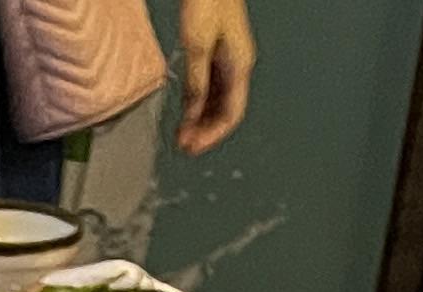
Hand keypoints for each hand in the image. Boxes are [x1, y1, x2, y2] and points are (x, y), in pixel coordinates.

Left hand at [175, 0, 256, 152]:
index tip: (193, 147)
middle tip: (185, 146)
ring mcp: (228, 59)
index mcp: (240, 66)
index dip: (212, 135)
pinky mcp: (216, 52)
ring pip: (217, 101)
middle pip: (224, 110)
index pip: (230, 114)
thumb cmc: (208, 1)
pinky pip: (209, 86)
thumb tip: (192, 114)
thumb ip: (196, 82)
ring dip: (200, 120)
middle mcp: (237, 66)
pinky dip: (198, 102)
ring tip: (182, 135)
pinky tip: (185, 112)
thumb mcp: (198, 45)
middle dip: (205, 131)